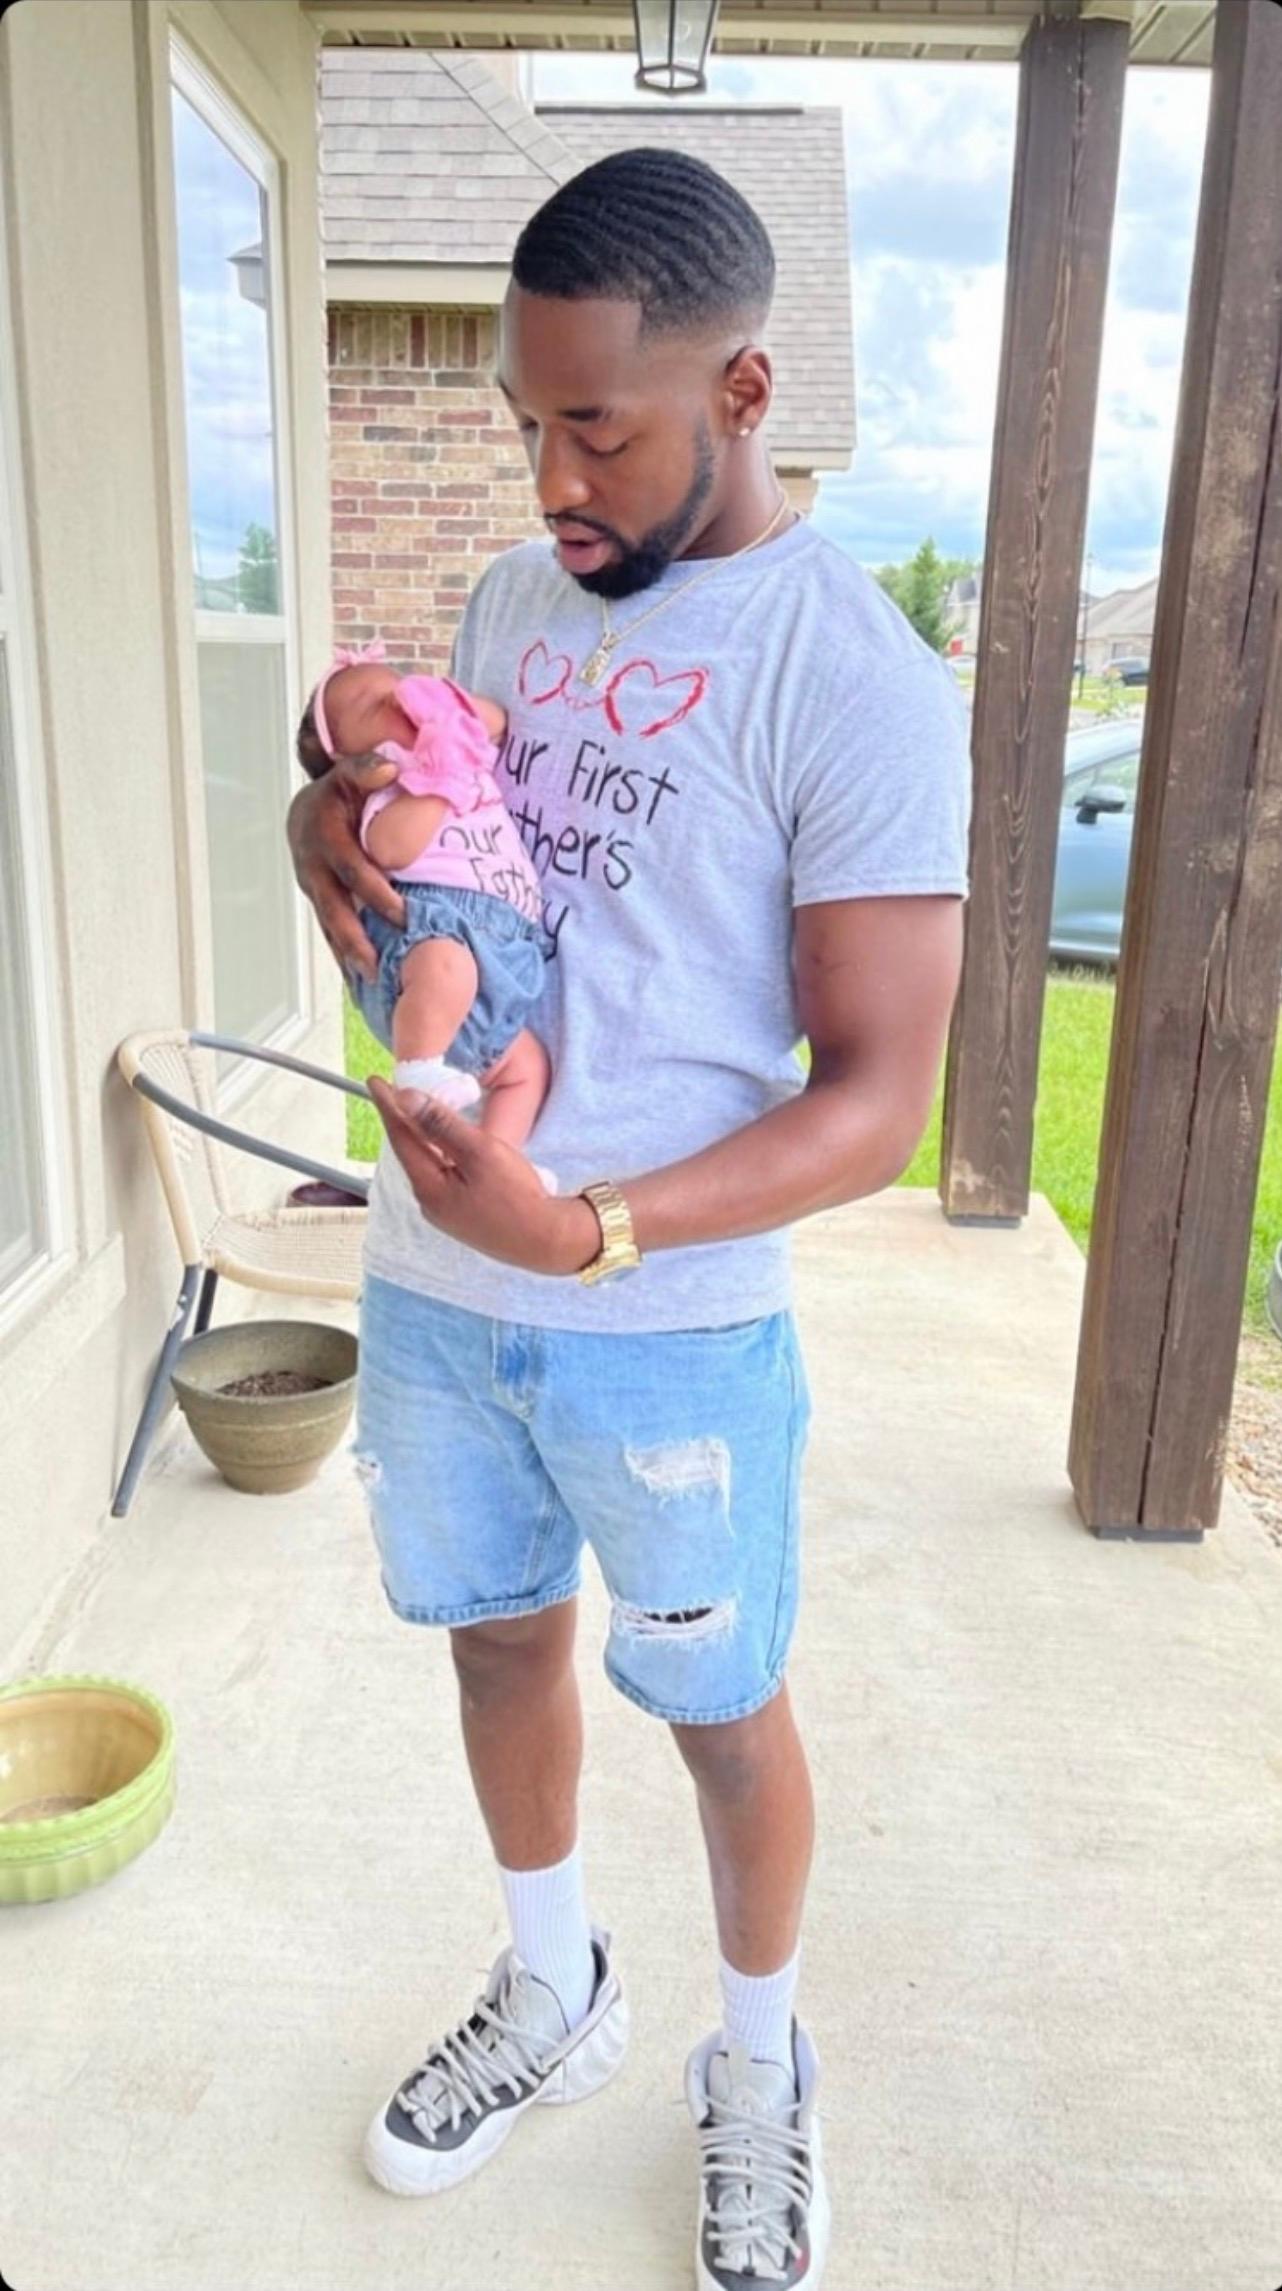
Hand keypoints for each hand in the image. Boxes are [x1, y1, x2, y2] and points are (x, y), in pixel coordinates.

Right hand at [287, 756, 405, 981]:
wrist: (306, 809)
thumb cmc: (338, 792)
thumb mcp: (349, 775)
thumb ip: (367, 771)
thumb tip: (391, 766)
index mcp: (325, 838)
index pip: (352, 870)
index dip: (375, 892)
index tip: (402, 914)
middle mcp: (314, 868)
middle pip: (333, 908)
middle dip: (354, 938)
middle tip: (376, 965)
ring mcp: (314, 888)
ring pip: (329, 925)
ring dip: (347, 954)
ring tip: (368, 981)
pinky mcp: (319, 901)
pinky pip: (330, 930)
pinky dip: (343, 954)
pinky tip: (358, 978)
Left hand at [368, 1079, 600, 1275]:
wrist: (546, 1241)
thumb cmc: (517, 1196)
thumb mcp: (480, 1152)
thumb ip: (441, 1124)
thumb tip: (405, 1099)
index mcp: (428, 1187)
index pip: (400, 1137)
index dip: (388, 1106)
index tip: (374, 1080)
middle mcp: (429, 1203)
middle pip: (411, 1152)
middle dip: (403, 1121)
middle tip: (395, 1091)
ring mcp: (445, 1213)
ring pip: (427, 1164)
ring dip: (422, 1137)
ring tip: (418, 1113)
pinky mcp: (462, 1216)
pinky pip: (442, 1176)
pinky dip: (439, 1154)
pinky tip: (447, 1147)